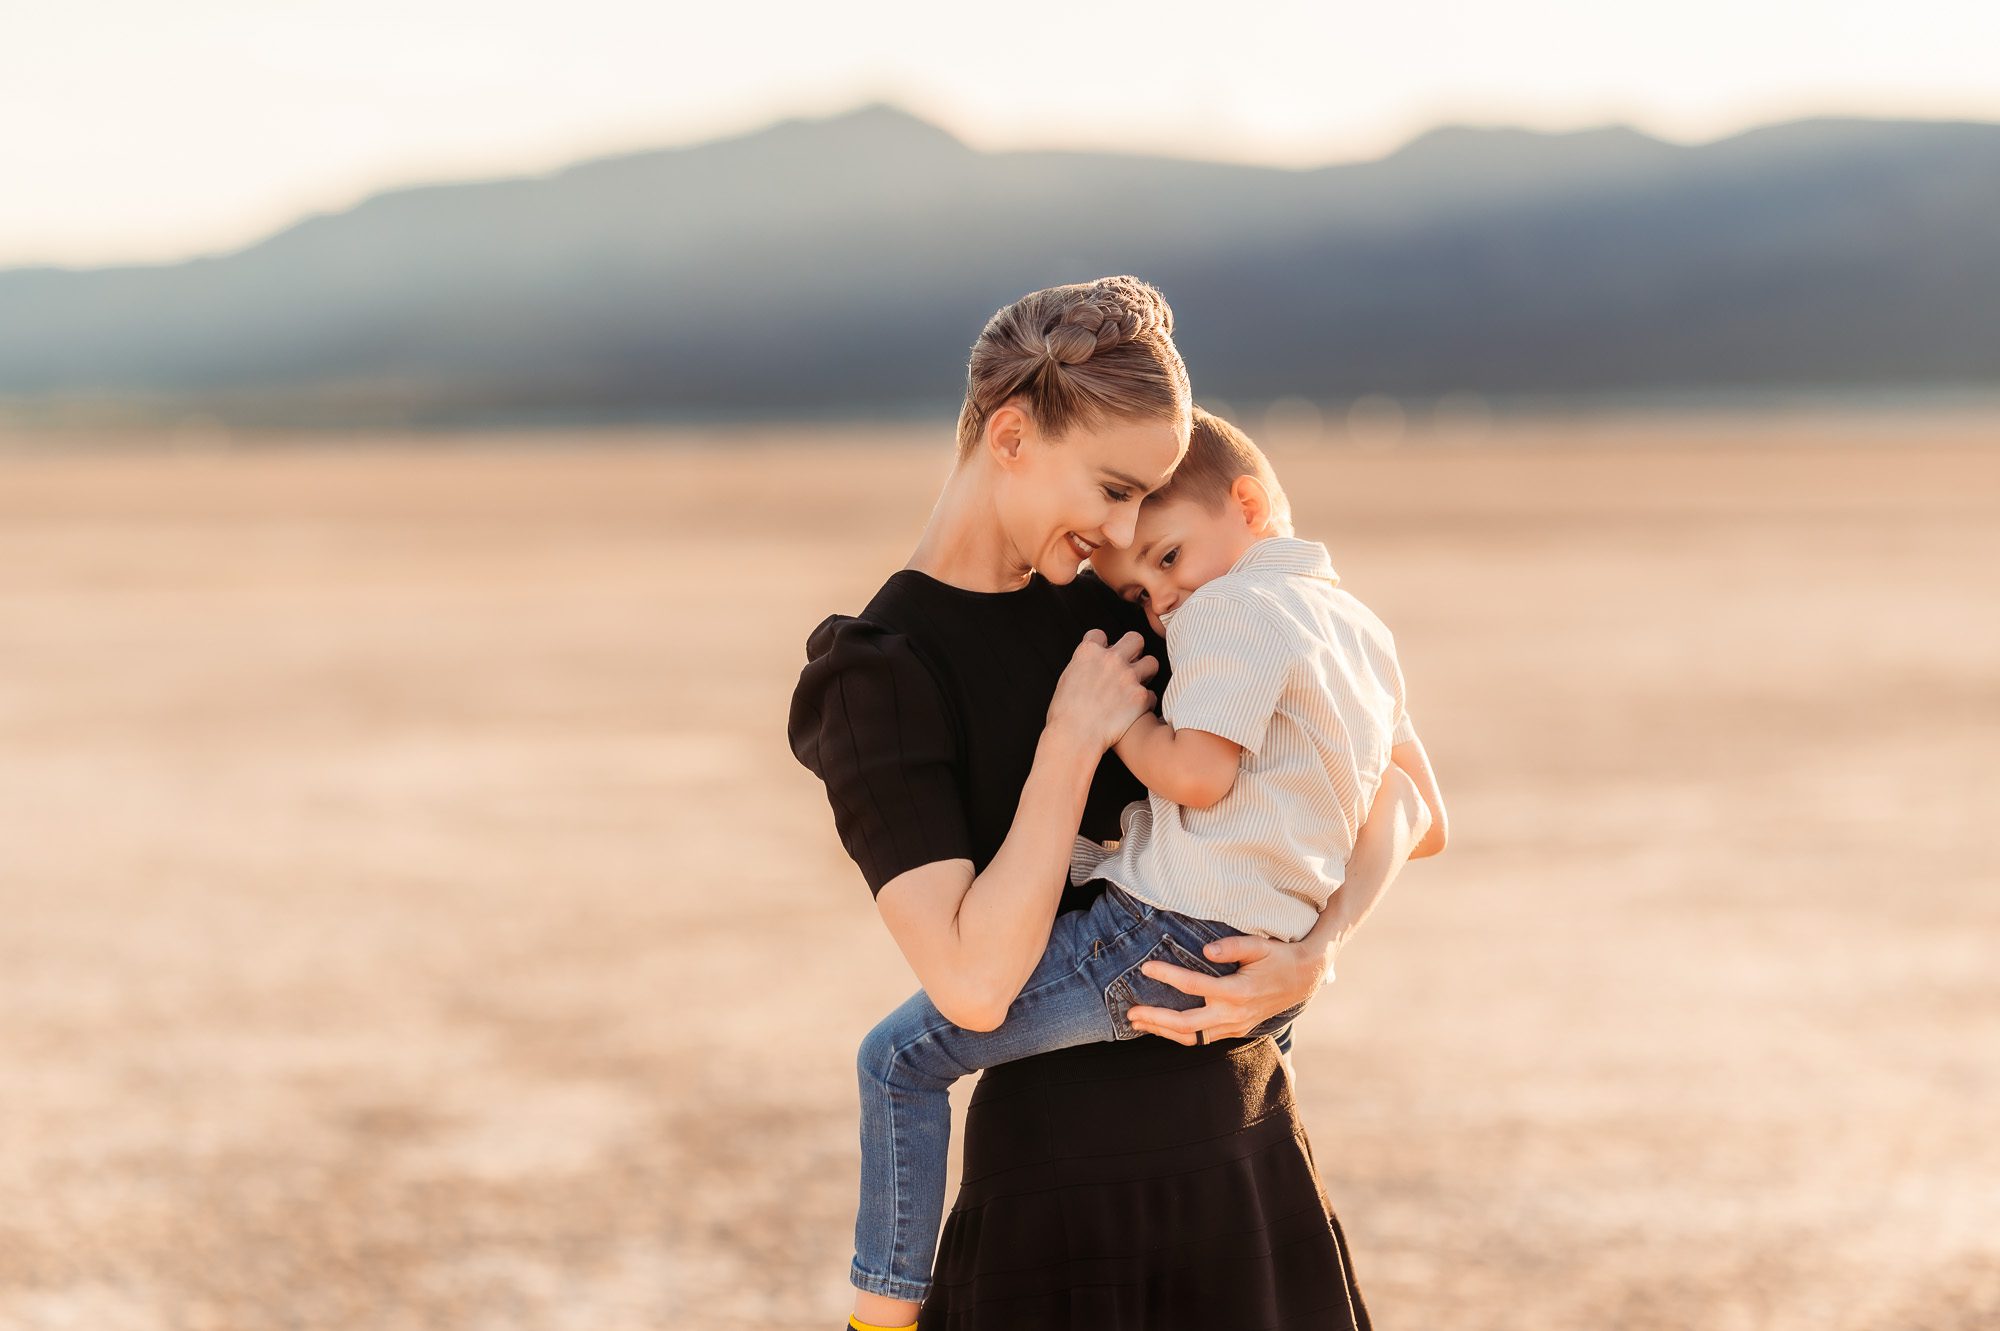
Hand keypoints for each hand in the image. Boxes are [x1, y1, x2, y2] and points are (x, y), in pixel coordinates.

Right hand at [1047, 629, 1158, 752]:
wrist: (1075, 737)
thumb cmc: (1065, 715)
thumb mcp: (1067, 680)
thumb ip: (1083, 666)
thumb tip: (1091, 666)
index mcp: (1088, 652)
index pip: (1100, 634)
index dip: (1102, 646)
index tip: (1102, 657)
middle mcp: (1111, 659)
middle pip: (1135, 639)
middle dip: (1133, 651)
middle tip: (1128, 666)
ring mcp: (1128, 676)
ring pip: (1152, 662)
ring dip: (1145, 673)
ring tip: (1135, 686)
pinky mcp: (1140, 696)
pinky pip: (1151, 694)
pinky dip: (1144, 702)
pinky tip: (1134, 710)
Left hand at [1123, 933, 1330, 1044]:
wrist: (1305, 978)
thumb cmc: (1279, 957)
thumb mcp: (1260, 945)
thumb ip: (1233, 946)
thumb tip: (1206, 950)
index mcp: (1236, 991)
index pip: (1192, 985)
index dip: (1166, 975)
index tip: (1145, 967)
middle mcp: (1233, 1014)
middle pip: (1185, 1024)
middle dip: (1154, 1018)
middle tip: (1130, 1012)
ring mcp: (1235, 1026)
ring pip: (1192, 1038)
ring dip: (1163, 1032)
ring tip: (1138, 1024)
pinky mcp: (1237, 1031)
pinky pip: (1203, 1039)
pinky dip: (1181, 1035)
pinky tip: (1164, 1028)